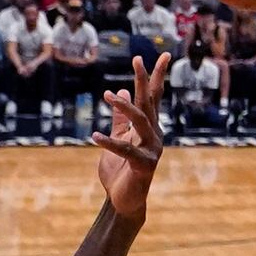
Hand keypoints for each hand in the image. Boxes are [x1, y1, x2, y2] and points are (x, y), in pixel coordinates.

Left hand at [94, 52, 167, 218]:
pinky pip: (125, 150)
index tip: (160, 55)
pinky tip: (94, 137)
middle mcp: (154, 135)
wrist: (123, 200)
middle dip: (143, 81)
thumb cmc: (120, 170)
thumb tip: (119, 92)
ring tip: (107, 95)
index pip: (153, 97)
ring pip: (140, 122)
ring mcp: (152, 150)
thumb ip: (119, 119)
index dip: (156, 76)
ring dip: (124, 108)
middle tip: (137, 60)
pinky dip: (109, 143)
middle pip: (149, 103)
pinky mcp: (143, 166)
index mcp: (148, 127)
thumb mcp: (117, 138)